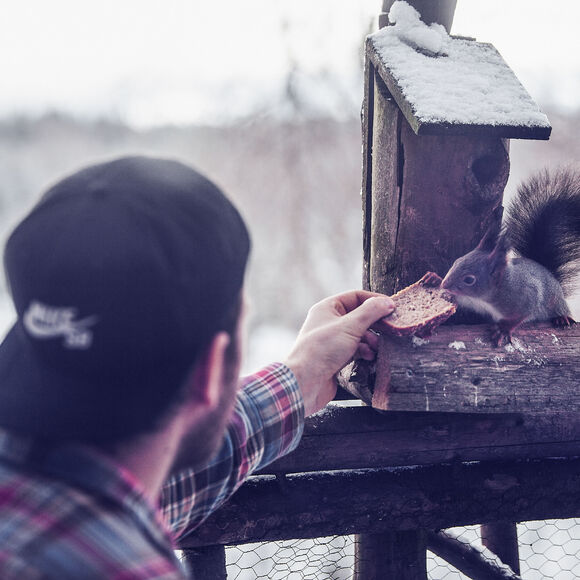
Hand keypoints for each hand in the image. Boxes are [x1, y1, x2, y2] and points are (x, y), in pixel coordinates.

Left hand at [283, 290, 394, 415]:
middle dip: (374, 323)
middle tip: (390, 328)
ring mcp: (332, 340)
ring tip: (378, 346)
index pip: (355, 296)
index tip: (391, 307)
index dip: (373, 300)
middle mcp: (328, 322)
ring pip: (358, 334)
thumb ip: (370, 313)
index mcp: (327, 308)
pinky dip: (365, 351)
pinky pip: (355, 349)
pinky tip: (370, 356)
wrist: (305, 382)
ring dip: (371, 339)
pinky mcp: (335, 357)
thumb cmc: (322, 350)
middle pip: (358, 316)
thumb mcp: (349, 327)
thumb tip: (387, 302)